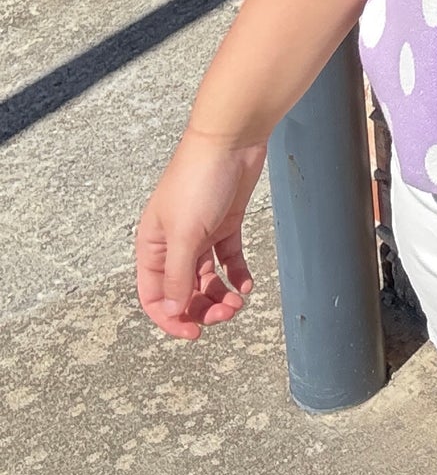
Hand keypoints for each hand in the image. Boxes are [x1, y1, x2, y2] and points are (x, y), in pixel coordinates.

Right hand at [135, 129, 265, 340]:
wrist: (230, 140)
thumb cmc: (198, 181)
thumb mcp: (184, 234)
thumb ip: (177, 274)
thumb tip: (172, 309)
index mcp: (152, 246)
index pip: (154, 295)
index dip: (171, 317)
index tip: (194, 333)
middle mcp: (174, 243)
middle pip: (184, 290)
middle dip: (202, 308)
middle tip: (226, 314)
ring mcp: (201, 234)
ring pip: (207, 278)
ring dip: (221, 294)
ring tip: (238, 300)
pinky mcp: (225, 224)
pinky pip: (229, 259)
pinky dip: (237, 274)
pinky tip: (247, 283)